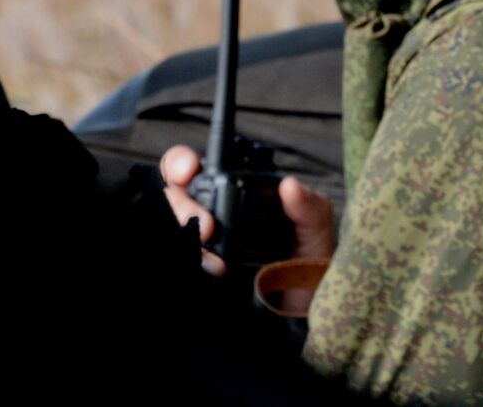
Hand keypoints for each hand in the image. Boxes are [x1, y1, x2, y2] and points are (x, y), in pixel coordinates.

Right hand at [159, 145, 334, 275]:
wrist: (299, 319)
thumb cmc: (306, 270)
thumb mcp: (316, 235)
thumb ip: (310, 207)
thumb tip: (290, 185)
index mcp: (232, 197)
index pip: (192, 170)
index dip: (182, 163)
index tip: (189, 169)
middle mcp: (206, 219)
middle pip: (171, 198)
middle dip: (181, 205)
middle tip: (209, 228)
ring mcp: (196, 250)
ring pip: (167, 229)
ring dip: (184, 238)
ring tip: (216, 264)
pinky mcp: (193, 276)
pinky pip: (177, 263)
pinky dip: (187, 263)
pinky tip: (208, 273)